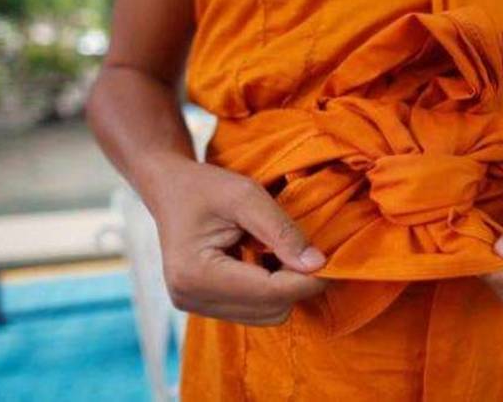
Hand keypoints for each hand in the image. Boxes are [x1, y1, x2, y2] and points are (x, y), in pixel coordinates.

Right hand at [144, 154, 328, 325]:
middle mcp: (190, 298)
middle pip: (270, 310)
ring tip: (280, 251)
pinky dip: (270, 290)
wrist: (169, 189)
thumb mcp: (246, 196)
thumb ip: (282, 231)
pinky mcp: (203, 306)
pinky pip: (254, 311)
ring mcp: (194, 306)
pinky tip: (265, 260)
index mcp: (195, 273)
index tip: (332, 261)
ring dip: (283, 288)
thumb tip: (318, 265)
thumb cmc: (206, 186)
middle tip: (306, 250)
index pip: (268, 292)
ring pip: (266, 316)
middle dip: (295, 283)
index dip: (306, 280)